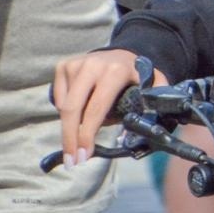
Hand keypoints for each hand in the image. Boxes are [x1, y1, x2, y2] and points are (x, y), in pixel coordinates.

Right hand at [52, 49, 165, 167]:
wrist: (123, 52)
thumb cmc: (137, 74)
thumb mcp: (153, 83)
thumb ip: (154, 101)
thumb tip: (143, 129)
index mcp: (115, 71)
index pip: (96, 108)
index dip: (88, 134)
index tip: (85, 155)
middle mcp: (92, 65)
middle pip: (73, 109)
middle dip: (70, 138)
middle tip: (72, 160)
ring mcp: (75, 64)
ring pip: (64, 106)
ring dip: (71, 125)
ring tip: (82, 134)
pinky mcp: (63, 65)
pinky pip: (59, 98)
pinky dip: (66, 110)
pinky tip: (81, 110)